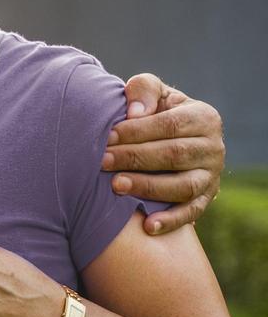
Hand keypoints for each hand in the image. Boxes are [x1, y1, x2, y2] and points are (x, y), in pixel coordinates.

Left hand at [104, 73, 224, 234]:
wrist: (170, 136)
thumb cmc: (154, 110)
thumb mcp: (152, 92)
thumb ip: (143, 90)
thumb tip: (135, 113)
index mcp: (203, 116)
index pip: (169, 125)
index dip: (137, 131)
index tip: (107, 136)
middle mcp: (214, 147)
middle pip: (174, 155)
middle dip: (135, 158)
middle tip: (103, 161)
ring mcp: (212, 175)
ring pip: (183, 185)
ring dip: (148, 187)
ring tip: (116, 186)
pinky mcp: (207, 198)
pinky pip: (192, 212)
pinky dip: (172, 221)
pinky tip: (148, 226)